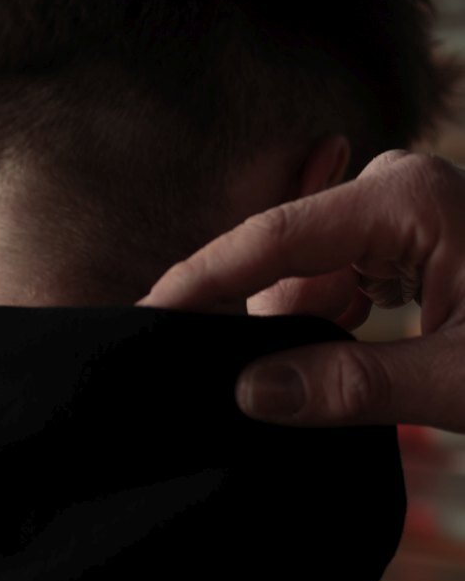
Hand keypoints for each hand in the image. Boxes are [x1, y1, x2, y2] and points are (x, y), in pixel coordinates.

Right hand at [138, 150, 464, 432]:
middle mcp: (395, 187)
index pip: (274, 238)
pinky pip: (331, 275)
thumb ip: (357, 386)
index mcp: (409, 200)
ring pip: (303, 272)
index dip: (201, 282)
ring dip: (312, 326)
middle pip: (281, 258)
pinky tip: (375, 344)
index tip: (146, 318)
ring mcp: (397, 206)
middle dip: (277, 322)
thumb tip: (251, 393)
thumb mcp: (458, 379)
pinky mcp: (401, 232)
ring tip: (381, 364)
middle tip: (306, 386)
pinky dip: (333, 318)